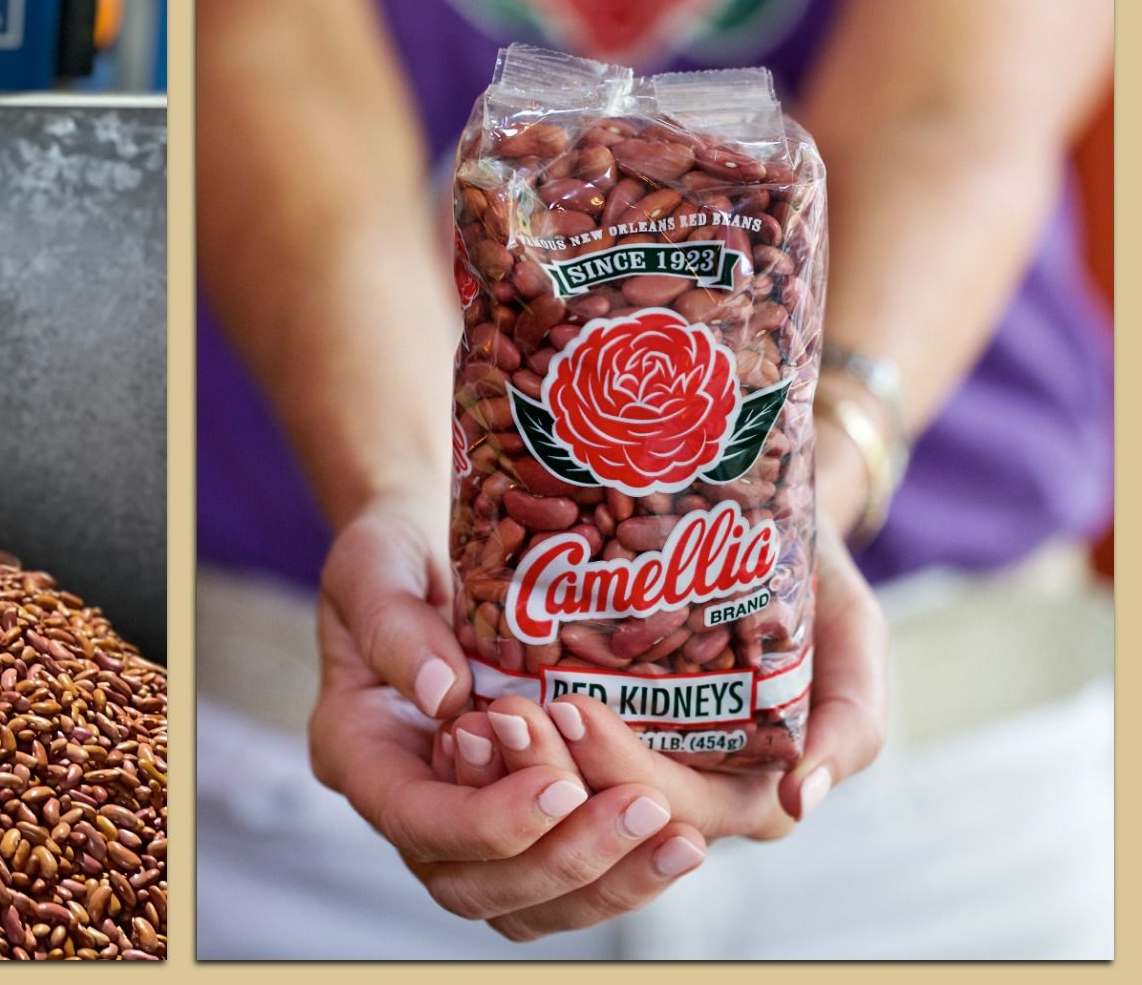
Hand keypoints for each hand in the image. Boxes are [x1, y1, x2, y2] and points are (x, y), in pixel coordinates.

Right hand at [307, 489, 709, 938]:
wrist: (430, 559)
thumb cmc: (396, 557)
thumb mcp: (373, 564)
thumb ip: (392, 622)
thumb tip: (443, 692)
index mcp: (359, 750)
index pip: (414, 822)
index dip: (488, 822)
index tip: (557, 787)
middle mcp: (410, 805)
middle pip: (475, 889)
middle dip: (564, 861)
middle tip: (642, 808)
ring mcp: (465, 826)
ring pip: (527, 907)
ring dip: (608, 881)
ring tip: (679, 835)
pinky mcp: (522, 823)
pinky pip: (566, 886)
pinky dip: (623, 873)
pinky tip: (681, 834)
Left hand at [488, 519, 888, 842]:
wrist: (748, 497)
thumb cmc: (810, 566)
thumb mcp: (851, 626)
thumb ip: (851, 710)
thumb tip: (799, 796)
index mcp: (749, 782)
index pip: (680, 811)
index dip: (623, 774)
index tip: (572, 714)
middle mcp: (683, 785)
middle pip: (607, 811)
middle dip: (555, 771)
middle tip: (508, 710)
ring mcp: (630, 759)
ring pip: (567, 806)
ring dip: (517, 773)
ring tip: (476, 720)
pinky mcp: (581, 730)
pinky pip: (537, 770)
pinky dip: (500, 758)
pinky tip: (458, 723)